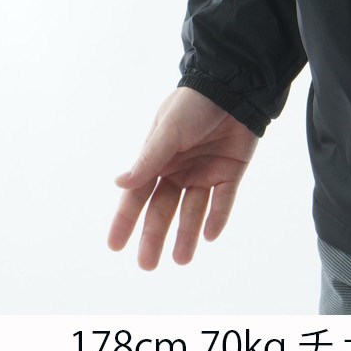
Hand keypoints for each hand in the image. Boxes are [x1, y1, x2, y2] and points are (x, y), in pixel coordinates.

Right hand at [107, 87, 257, 268]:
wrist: (235, 85)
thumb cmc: (195, 103)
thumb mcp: (169, 129)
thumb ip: (149, 158)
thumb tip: (119, 183)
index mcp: (159, 158)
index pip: (138, 195)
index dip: (126, 220)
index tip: (114, 245)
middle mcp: (180, 169)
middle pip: (164, 209)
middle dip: (154, 236)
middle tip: (147, 265)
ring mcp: (206, 171)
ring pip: (193, 210)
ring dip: (187, 234)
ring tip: (182, 260)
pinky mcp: (231, 171)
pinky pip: (223, 199)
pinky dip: (217, 218)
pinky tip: (210, 235)